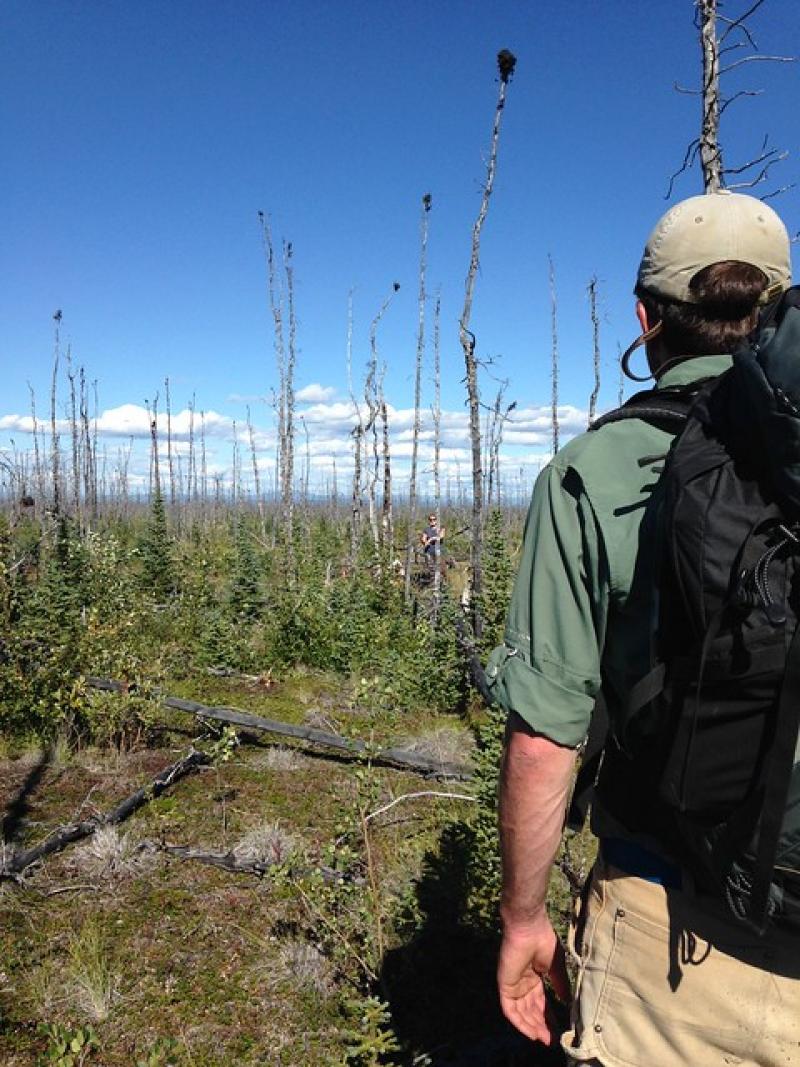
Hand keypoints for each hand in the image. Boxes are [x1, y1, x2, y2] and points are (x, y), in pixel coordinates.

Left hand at [497, 911, 570, 1045]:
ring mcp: (513, 985)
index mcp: (534, 977)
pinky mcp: (504, 985)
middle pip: (531, 1010)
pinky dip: (520, 1023)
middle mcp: (523, 983)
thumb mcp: (556, 967)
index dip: (549, 1017)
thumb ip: (560, 985)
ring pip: (521, 1013)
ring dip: (532, 1027)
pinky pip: (510, 1009)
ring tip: (545, 1039)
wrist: (529, 927)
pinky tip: (532, 1033)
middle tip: (553, 1039)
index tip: (559, 1030)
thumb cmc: (543, 941)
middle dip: (541, 1025)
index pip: (541, 1003)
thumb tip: (568, 1002)